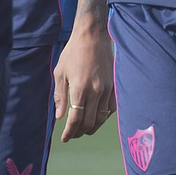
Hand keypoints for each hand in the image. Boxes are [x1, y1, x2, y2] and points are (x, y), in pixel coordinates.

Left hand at [54, 22, 115, 141]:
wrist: (93, 36)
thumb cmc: (73, 53)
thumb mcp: (60, 73)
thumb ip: (60, 96)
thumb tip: (60, 117)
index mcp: (79, 89)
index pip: (75, 119)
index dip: (69, 132)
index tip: (64, 138)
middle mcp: (95, 91)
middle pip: (90, 122)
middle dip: (80, 132)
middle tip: (73, 134)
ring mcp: (107, 89)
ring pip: (102, 118)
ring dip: (93, 127)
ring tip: (84, 129)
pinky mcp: (115, 85)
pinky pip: (111, 108)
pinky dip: (103, 116)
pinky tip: (97, 116)